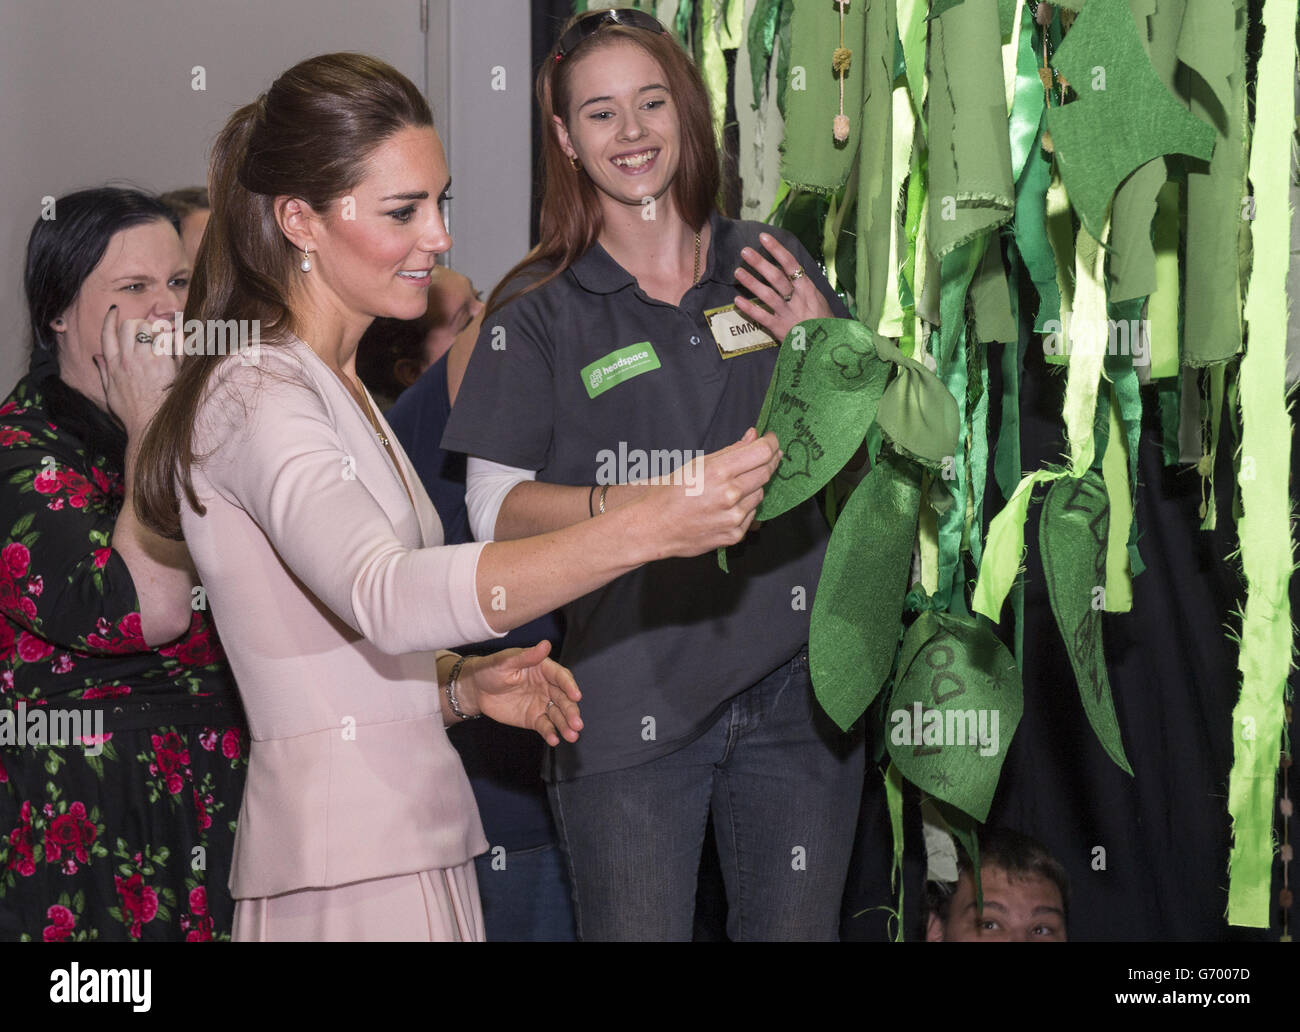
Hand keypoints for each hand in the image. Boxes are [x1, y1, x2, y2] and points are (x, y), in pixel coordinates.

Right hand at [95, 305, 181, 438]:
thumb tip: (97, 357)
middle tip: (146, 330)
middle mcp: (131, 359)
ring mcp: (151, 361)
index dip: (110, 318)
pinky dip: (178, 336)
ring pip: (153, 330)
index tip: (115, 309)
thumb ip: (104, 372)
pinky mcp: (170, 367)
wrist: (149, 426)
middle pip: (131, 325)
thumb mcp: (110, 393)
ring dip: (158, 330)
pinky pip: (174, 342)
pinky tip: (179, 334)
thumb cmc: (131, 412)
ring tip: (162, 338)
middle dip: (138, 323)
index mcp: (115, 364)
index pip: (108, 333)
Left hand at [458, 641, 582, 745]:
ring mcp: (542, 704)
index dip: (569, 686)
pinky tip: (554, 740)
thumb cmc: (491, 669)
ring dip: (566, 725)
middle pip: (564, 699)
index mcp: (544, 668)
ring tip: (572, 736)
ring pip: (558, 715)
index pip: (561, 677)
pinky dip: (550, 733)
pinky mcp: (534, 718)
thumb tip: (546, 644)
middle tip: (577, 724)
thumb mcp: (506, 661)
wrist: (476, 689)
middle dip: (571, 712)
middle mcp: (547, 686)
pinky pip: (545, 726)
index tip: (576, 696)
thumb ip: (527, 656)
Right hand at [644, 427, 781, 557]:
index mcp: (718, 472)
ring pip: (760, 493)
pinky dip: (745, 507)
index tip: (772, 439)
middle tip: (763, 457)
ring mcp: (733, 517)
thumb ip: (730, 451)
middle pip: (766, 472)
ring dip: (753, 486)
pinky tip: (727, 506)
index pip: (762, 452)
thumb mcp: (697, 463)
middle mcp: (730, 495)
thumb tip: (754, 436)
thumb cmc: (670, 492)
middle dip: (768, 461)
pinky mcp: (734, 534)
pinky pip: (751, 514)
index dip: (772, 443)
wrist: (655, 527)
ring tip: (733, 486)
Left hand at [732, 232, 831, 345]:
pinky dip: (749, 309)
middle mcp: (797, 299)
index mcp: (808, 289)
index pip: (791, 265)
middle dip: (760, 263)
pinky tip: (737, 300)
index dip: (777, 250)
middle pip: (776, 277)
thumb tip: (787, 268)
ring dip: (751, 282)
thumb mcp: (818, 299)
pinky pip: (762, 317)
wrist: (828, 347)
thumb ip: (802, 286)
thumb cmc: (823, 321)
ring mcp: (788, 314)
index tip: (764, 238)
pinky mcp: (780, 329)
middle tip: (745, 251)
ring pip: (767, 295)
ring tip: (737, 271)